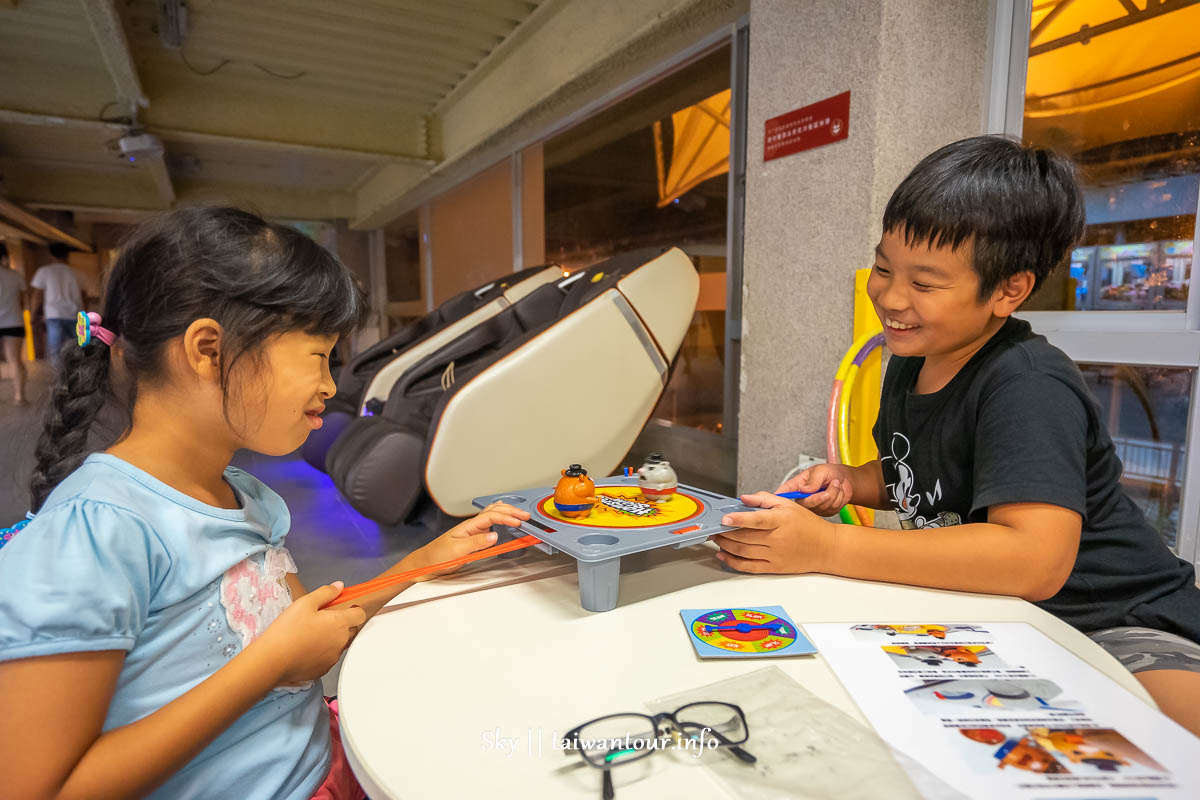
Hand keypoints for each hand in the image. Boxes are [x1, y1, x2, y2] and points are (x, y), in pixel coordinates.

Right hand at [252, 582, 365, 684]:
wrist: (272, 660)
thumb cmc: (288, 630)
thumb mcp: (305, 603)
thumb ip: (325, 593)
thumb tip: (339, 586)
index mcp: (339, 623)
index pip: (360, 614)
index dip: (353, 609)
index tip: (343, 608)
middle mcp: (341, 642)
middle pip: (351, 630)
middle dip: (342, 624)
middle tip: (322, 620)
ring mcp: (333, 657)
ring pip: (339, 644)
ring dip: (331, 638)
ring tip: (310, 634)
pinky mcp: (324, 669)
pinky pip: (328, 657)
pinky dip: (322, 652)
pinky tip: (306, 648)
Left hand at [410, 502, 529, 579]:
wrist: (426, 563)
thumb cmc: (437, 556)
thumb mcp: (456, 551)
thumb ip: (476, 543)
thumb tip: (494, 536)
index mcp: (469, 526)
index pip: (491, 516)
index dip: (506, 518)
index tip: (518, 522)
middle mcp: (473, 526)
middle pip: (495, 511)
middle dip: (511, 511)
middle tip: (526, 515)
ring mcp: (474, 532)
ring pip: (493, 515)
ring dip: (507, 513)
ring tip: (520, 515)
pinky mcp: (475, 539)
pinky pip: (491, 525)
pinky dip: (501, 519)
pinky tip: (504, 519)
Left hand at [712, 492, 836, 573]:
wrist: (827, 548)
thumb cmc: (808, 525)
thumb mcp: (788, 504)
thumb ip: (765, 499)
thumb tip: (744, 498)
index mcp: (781, 521)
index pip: (757, 520)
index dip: (739, 519)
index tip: (725, 518)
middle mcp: (778, 539)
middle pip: (745, 537)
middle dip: (725, 532)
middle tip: (714, 527)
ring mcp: (775, 555)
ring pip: (743, 551)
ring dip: (725, 545)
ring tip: (717, 538)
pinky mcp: (774, 568)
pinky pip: (748, 567)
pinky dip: (732, 562)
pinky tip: (723, 555)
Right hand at [777, 463, 854, 516]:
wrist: (845, 480)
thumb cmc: (830, 473)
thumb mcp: (821, 470)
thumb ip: (813, 480)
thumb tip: (805, 490)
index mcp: (799, 485)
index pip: (785, 491)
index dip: (780, 496)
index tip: (777, 497)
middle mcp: (804, 498)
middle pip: (805, 504)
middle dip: (820, 496)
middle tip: (832, 483)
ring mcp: (815, 507)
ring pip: (823, 506)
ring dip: (834, 493)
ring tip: (835, 484)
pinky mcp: (825, 512)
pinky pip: (833, 509)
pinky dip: (839, 498)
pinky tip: (838, 492)